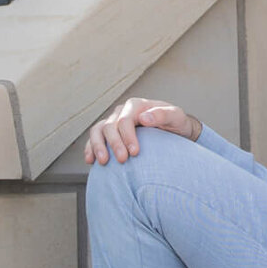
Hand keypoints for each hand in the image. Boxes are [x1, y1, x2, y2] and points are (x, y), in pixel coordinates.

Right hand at [84, 97, 201, 165]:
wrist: (174, 130)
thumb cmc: (175, 122)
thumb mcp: (176, 116)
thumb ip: (162, 115)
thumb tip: (144, 118)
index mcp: (136, 105)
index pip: (125, 120)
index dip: (127, 136)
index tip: (134, 152)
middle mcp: (121, 112)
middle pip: (109, 126)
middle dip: (114, 144)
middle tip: (122, 160)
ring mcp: (113, 121)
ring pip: (97, 130)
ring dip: (97, 146)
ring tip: (102, 162)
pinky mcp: (109, 133)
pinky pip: (95, 138)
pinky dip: (90, 148)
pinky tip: (91, 161)